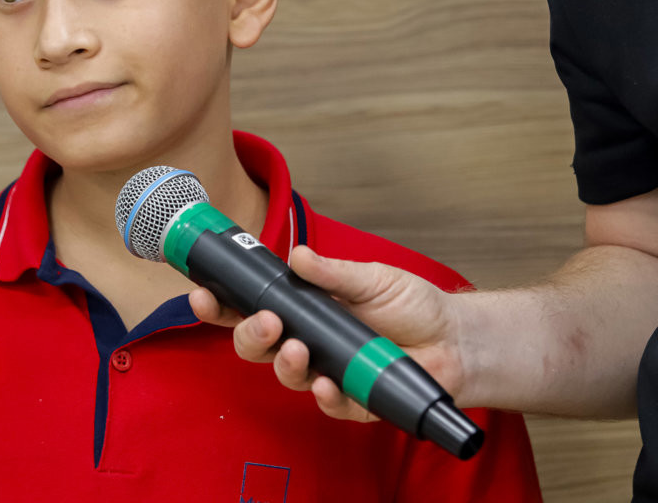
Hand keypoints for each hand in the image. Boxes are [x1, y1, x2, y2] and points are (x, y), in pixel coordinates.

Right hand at [189, 245, 465, 422]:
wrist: (455, 338)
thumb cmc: (412, 304)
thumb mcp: (371, 277)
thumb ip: (332, 272)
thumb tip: (296, 255)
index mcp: (302, 308)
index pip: (249, 307)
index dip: (221, 305)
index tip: (203, 294)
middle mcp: (306, 340)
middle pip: (255, 346)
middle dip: (249, 335)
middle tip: (266, 323)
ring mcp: (325, 371)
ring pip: (284, 375)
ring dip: (283, 364)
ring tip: (297, 350)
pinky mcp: (352, 399)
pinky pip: (327, 402)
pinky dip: (324, 393)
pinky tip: (327, 382)